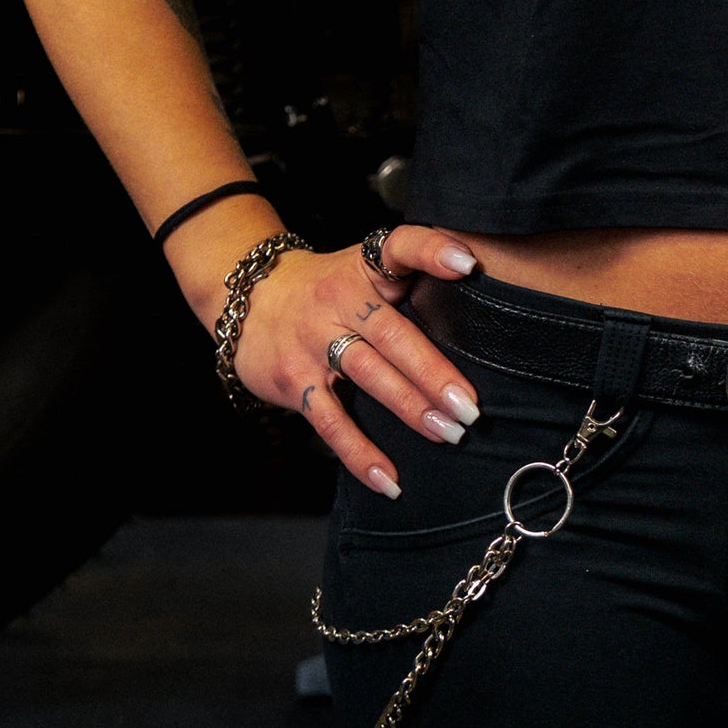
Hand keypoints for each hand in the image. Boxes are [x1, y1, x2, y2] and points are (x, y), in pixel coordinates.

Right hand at [228, 222, 484, 498]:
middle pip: (392, 333)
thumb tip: (479, 298)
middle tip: (470, 406)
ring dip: (409, 407)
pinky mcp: (293, 379)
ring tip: (448, 433)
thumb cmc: (328, 288)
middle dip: (433, 371)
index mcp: (364, 268)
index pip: (398, 248)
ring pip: (366, 374)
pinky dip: (360, 453)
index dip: (432, 251)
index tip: (467, 265)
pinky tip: (390, 479)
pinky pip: (330, 421)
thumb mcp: (363, 268)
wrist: (249, 297)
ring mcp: (312, 341)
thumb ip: (412, 276)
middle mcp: (338, 300)